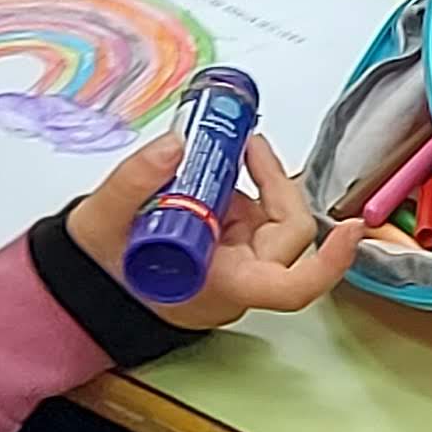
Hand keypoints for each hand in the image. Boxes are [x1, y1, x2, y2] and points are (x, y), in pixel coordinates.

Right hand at [67, 130, 364, 326]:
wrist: (80, 284)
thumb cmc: (96, 268)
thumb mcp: (104, 221)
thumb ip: (137, 181)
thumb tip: (177, 144)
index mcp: (222, 286)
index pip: (293, 286)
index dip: (329, 261)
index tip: (351, 228)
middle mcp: (237, 280)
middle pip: (286, 236)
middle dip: (275, 185)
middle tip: (248, 146)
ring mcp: (233, 264)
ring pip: (271, 222)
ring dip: (259, 183)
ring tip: (232, 149)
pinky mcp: (224, 248)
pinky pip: (250, 216)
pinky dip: (241, 189)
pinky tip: (219, 166)